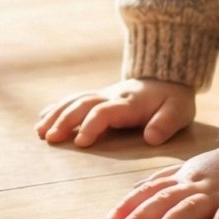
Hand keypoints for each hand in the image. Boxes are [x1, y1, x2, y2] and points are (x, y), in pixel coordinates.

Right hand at [35, 78, 195, 147]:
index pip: (104, 113)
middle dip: (64, 121)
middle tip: (49, 138)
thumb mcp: (178, 110)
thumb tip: (151, 137)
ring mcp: (103, 94)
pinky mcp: (98, 95)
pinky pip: (74, 98)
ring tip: (40, 131)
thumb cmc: (173, 98)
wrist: (167, 75)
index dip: (91, 126)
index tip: (80, 143)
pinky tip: (43, 116)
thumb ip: (165, 123)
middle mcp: (111, 96)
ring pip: (74, 101)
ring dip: (56, 114)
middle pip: (82, 105)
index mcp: (128, 103)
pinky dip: (57, 107)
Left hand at [108, 147, 218, 218]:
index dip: (130, 205)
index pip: (150, 191)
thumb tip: (134, 190)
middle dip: (140, 216)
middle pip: (164, 200)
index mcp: (181, 178)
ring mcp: (217, 195)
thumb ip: (162, 180)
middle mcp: (194, 185)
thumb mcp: (188, 169)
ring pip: (189, 208)